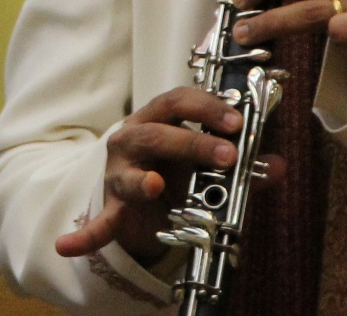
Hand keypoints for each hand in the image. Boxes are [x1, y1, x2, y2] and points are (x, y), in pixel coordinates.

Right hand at [54, 86, 282, 266]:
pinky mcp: (114, 210)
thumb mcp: (207, 164)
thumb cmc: (175, 171)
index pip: (176, 101)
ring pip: (130, 174)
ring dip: (144, 181)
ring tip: (155, 186)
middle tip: (227, 155)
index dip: (206, 107)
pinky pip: (99, 224)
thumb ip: (244, 166)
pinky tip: (68, 246)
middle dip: (192, 142)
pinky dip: (85, 236)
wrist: (142, 200)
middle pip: (156, 134)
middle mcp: (132, 141)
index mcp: (156, 120)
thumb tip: (278, 165)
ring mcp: (119, 175)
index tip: (237, 121)